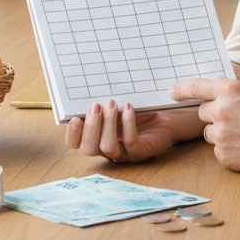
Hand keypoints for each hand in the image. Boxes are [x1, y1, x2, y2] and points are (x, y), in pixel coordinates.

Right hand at [66, 99, 203, 162]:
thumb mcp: (117, 106)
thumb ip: (103, 104)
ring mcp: (124, 153)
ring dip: (108, 124)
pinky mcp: (141, 152)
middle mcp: (108, 148)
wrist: (166, 116)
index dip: (73, 135)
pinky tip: (128, 108)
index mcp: (98, 138)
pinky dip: (127, 124)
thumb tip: (89, 86)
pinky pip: (130, 142)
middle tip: (96, 105)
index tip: (74, 118)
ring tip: (113, 103)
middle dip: (90, 127)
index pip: (77, 144)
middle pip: (89, 148)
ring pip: (107, 147)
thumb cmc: (139, 109)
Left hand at [170, 77, 239, 174]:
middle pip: (202, 112)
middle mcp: (221, 111)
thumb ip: (237, 87)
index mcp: (230, 90)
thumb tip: (219, 85)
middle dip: (214, 114)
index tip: (172, 92)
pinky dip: (229, 149)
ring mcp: (221, 135)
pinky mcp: (225, 156)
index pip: (196, 87)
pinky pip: (218, 150)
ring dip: (221, 132)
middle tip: (236, 118)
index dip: (182, 89)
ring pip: (210, 132)